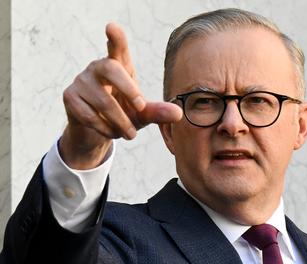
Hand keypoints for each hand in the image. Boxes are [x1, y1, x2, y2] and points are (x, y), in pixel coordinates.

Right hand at [60, 23, 181, 168]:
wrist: (98, 131)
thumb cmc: (123, 114)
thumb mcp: (142, 114)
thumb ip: (157, 112)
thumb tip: (178, 113)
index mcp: (119, 66)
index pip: (117, 48)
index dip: (116, 38)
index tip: (111, 27)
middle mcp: (98, 68)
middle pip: (110, 68)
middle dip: (128, 88)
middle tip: (141, 108)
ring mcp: (81, 81)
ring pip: (102, 100)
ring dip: (120, 121)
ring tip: (130, 134)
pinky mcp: (70, 96)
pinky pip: (89, 114)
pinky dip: (105, 128)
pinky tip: (112, 133)